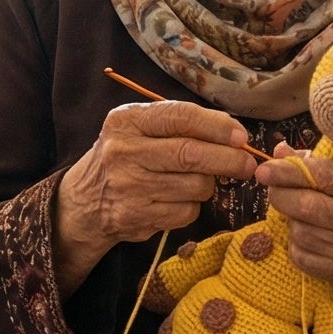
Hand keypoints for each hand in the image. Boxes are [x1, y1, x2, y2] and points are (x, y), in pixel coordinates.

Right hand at [56, 101, 256, 289]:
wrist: (84, 202)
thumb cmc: (124, 157)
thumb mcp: (138, 128)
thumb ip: (179, 124)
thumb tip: (233, 133)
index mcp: (126, 120)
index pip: (181, 117)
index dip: (217, 126)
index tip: (241, 136)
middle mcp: (124, 151)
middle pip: (191, 154)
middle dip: (229, 159)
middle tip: (248, 163)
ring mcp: (129, 187)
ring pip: (195, 186)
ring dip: (208, 184)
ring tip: (197, 180)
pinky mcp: (137, 217)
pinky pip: (187, 212)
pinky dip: (193, 206)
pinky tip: (178, 199)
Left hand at [256, 145, 332, 303]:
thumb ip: (326, 160)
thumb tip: (280, 154)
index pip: (324, 177)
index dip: (289, 172)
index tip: (266, 169)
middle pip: (307, 207)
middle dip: (281, 194)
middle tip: (275, 186)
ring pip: (300, 232)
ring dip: (290, 217)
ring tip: (299, 208)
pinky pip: (302, 256)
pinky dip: (295, 241)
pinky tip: (307, 230)